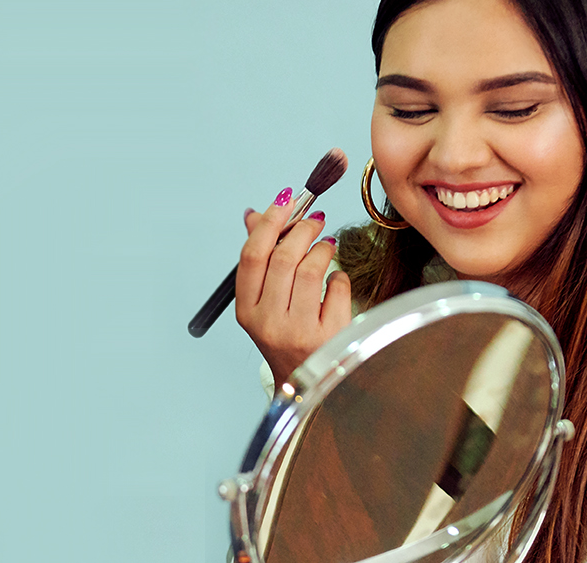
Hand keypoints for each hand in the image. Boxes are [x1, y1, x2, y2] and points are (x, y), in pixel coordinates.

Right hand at [234, 187, 351, 381]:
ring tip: (327, 246)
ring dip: (322, 249)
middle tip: (315, 219)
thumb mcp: (264, 303)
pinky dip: (339, 276)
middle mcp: (269, 322)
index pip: (252, 256)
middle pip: (283, 258)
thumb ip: (260, 259)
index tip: (285, 200)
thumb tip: (255, 215)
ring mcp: (299, 331)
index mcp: (247, 311)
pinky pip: (337, 288)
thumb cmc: (286, 336)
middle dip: (302, 229)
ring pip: (311, 270)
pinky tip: (335, 280)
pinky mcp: (330, 336)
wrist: (307, 386)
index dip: (269, 222)